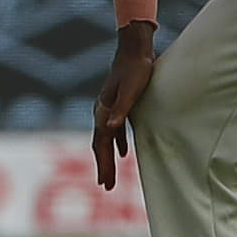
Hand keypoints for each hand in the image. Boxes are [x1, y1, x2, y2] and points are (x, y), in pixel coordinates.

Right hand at [91, 24, 156, 192]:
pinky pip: (115, 131)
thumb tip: (111, 127)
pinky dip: (118, 143)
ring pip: (106, 139)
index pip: (102, 145)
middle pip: (101, 145)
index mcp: (104, 111)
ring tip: (110, 175)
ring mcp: (109, 108)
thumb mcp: (131, 91)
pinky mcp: (118, 104)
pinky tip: (124, 152)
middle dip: (103, 167)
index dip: (104, 165)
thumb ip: (121, 110)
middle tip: (106, 187)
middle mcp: (102, 112)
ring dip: (108, 158)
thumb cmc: (136, 70)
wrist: (134, 49)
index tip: (105, 184)